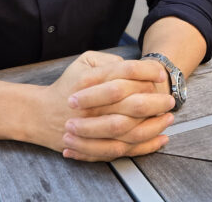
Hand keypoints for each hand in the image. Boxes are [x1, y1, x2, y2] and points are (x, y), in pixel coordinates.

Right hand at [45, 51, 174, 161]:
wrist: (42, 114)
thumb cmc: (68, 86)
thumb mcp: (83, 62)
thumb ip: (109, 61)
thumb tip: (134, 68)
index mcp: (91, 80)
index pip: (126, 72)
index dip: (147, 71)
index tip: (160, 74)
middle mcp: (93, 105)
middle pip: (133, 102)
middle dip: (156, 101)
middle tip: (169, 100)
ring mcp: (94, 128)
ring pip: (131, 129)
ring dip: (154, 124)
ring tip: (168, 118)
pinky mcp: (95, 146)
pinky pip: (124, 148)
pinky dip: (146, 145)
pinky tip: (160, 138)